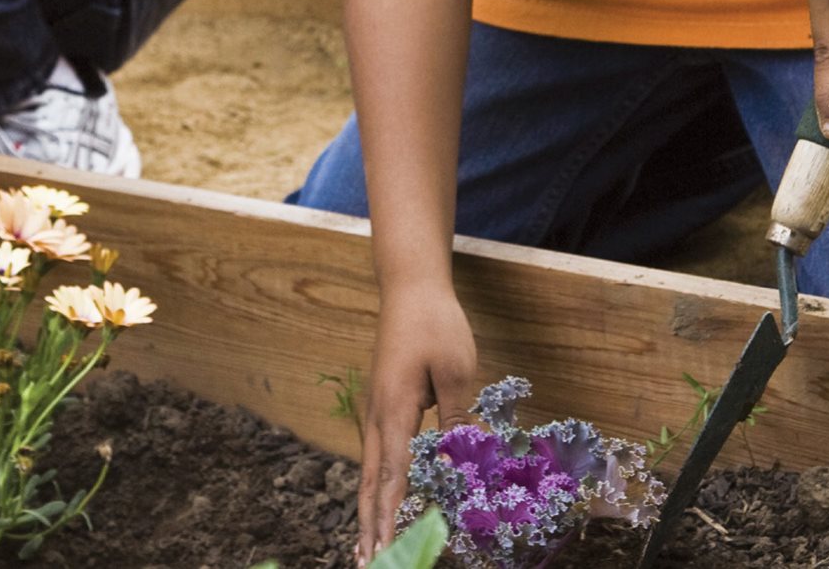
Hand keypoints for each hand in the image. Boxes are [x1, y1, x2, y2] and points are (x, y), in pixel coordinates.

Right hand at [357, 281, 476, 565]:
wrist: (411, 287)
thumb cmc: (436, 324)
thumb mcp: (455, 370)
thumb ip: (456, 420)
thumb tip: (461, 463)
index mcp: (396, 409)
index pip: (394, 475)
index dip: (391, 516)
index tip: (387, 549)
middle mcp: (378, 415)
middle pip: (372, 481)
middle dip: (371, 524)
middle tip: (367, 563)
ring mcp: (376, 408)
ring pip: (370, 470)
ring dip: (369, 509)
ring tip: (366, 546)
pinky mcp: (382, 403)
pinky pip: (376, 454)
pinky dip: (375, 484)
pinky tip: (377, 498)